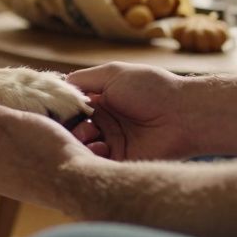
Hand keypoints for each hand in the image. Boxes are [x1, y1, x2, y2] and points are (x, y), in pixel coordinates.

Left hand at [0, 85, 96, 212]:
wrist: (80, 183)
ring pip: (1, 146)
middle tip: (2, 98)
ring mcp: (11, 180)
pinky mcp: (30, 180)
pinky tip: (38, 128)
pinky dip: (23, 138)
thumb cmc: (42, 152)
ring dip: (8, 127)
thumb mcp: (7, 123)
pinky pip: (18, 154)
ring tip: (23, 110)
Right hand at [67, 63, 195, 160]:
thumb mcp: (112, 74)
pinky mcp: (120, 162)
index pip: (69, 108)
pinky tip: (102, 146)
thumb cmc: (151, 88)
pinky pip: (96, 163)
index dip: (59, 109)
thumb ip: (82, 79)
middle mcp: (103, 123)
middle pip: (71, 129)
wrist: (184, 114)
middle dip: (69, 127)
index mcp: (100, 102)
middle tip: (78, 123)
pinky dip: (93, 155)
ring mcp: (111, 143)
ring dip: (80, 141)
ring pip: (81, 147)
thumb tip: (55, 87)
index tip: (52, 109)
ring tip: (90, 135)